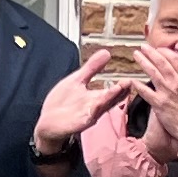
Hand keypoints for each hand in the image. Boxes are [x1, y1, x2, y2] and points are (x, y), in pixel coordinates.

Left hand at [31, 48, 134, 162]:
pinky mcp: (76, 124)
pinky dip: (91, 113)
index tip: (130, 79)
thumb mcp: (77, 80)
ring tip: (117, 90)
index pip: (113, 92)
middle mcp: (94, 108)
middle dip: (118, 92)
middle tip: (128, 82)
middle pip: (109, 99)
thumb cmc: (63, 103)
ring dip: (108, 99)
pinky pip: (85, 119)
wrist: (47, 123)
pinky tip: (96, 107)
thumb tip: (106, 52)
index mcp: (95, 98)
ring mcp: (86, 116)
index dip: (122, 86)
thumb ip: (92, 68)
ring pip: (100, 108)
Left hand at [135, 39, 177, 136]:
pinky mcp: (158, 104)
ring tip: (136, 55)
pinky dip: (138, 86)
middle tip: (143, 47)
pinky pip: (146, 92)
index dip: (166, 52)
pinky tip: (132, 80)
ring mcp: (166, 92)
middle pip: (161, 63)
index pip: (175, 59)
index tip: (159, 49)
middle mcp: (176, 83)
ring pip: (153, 73)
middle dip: (151, 53)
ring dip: (143, 62)